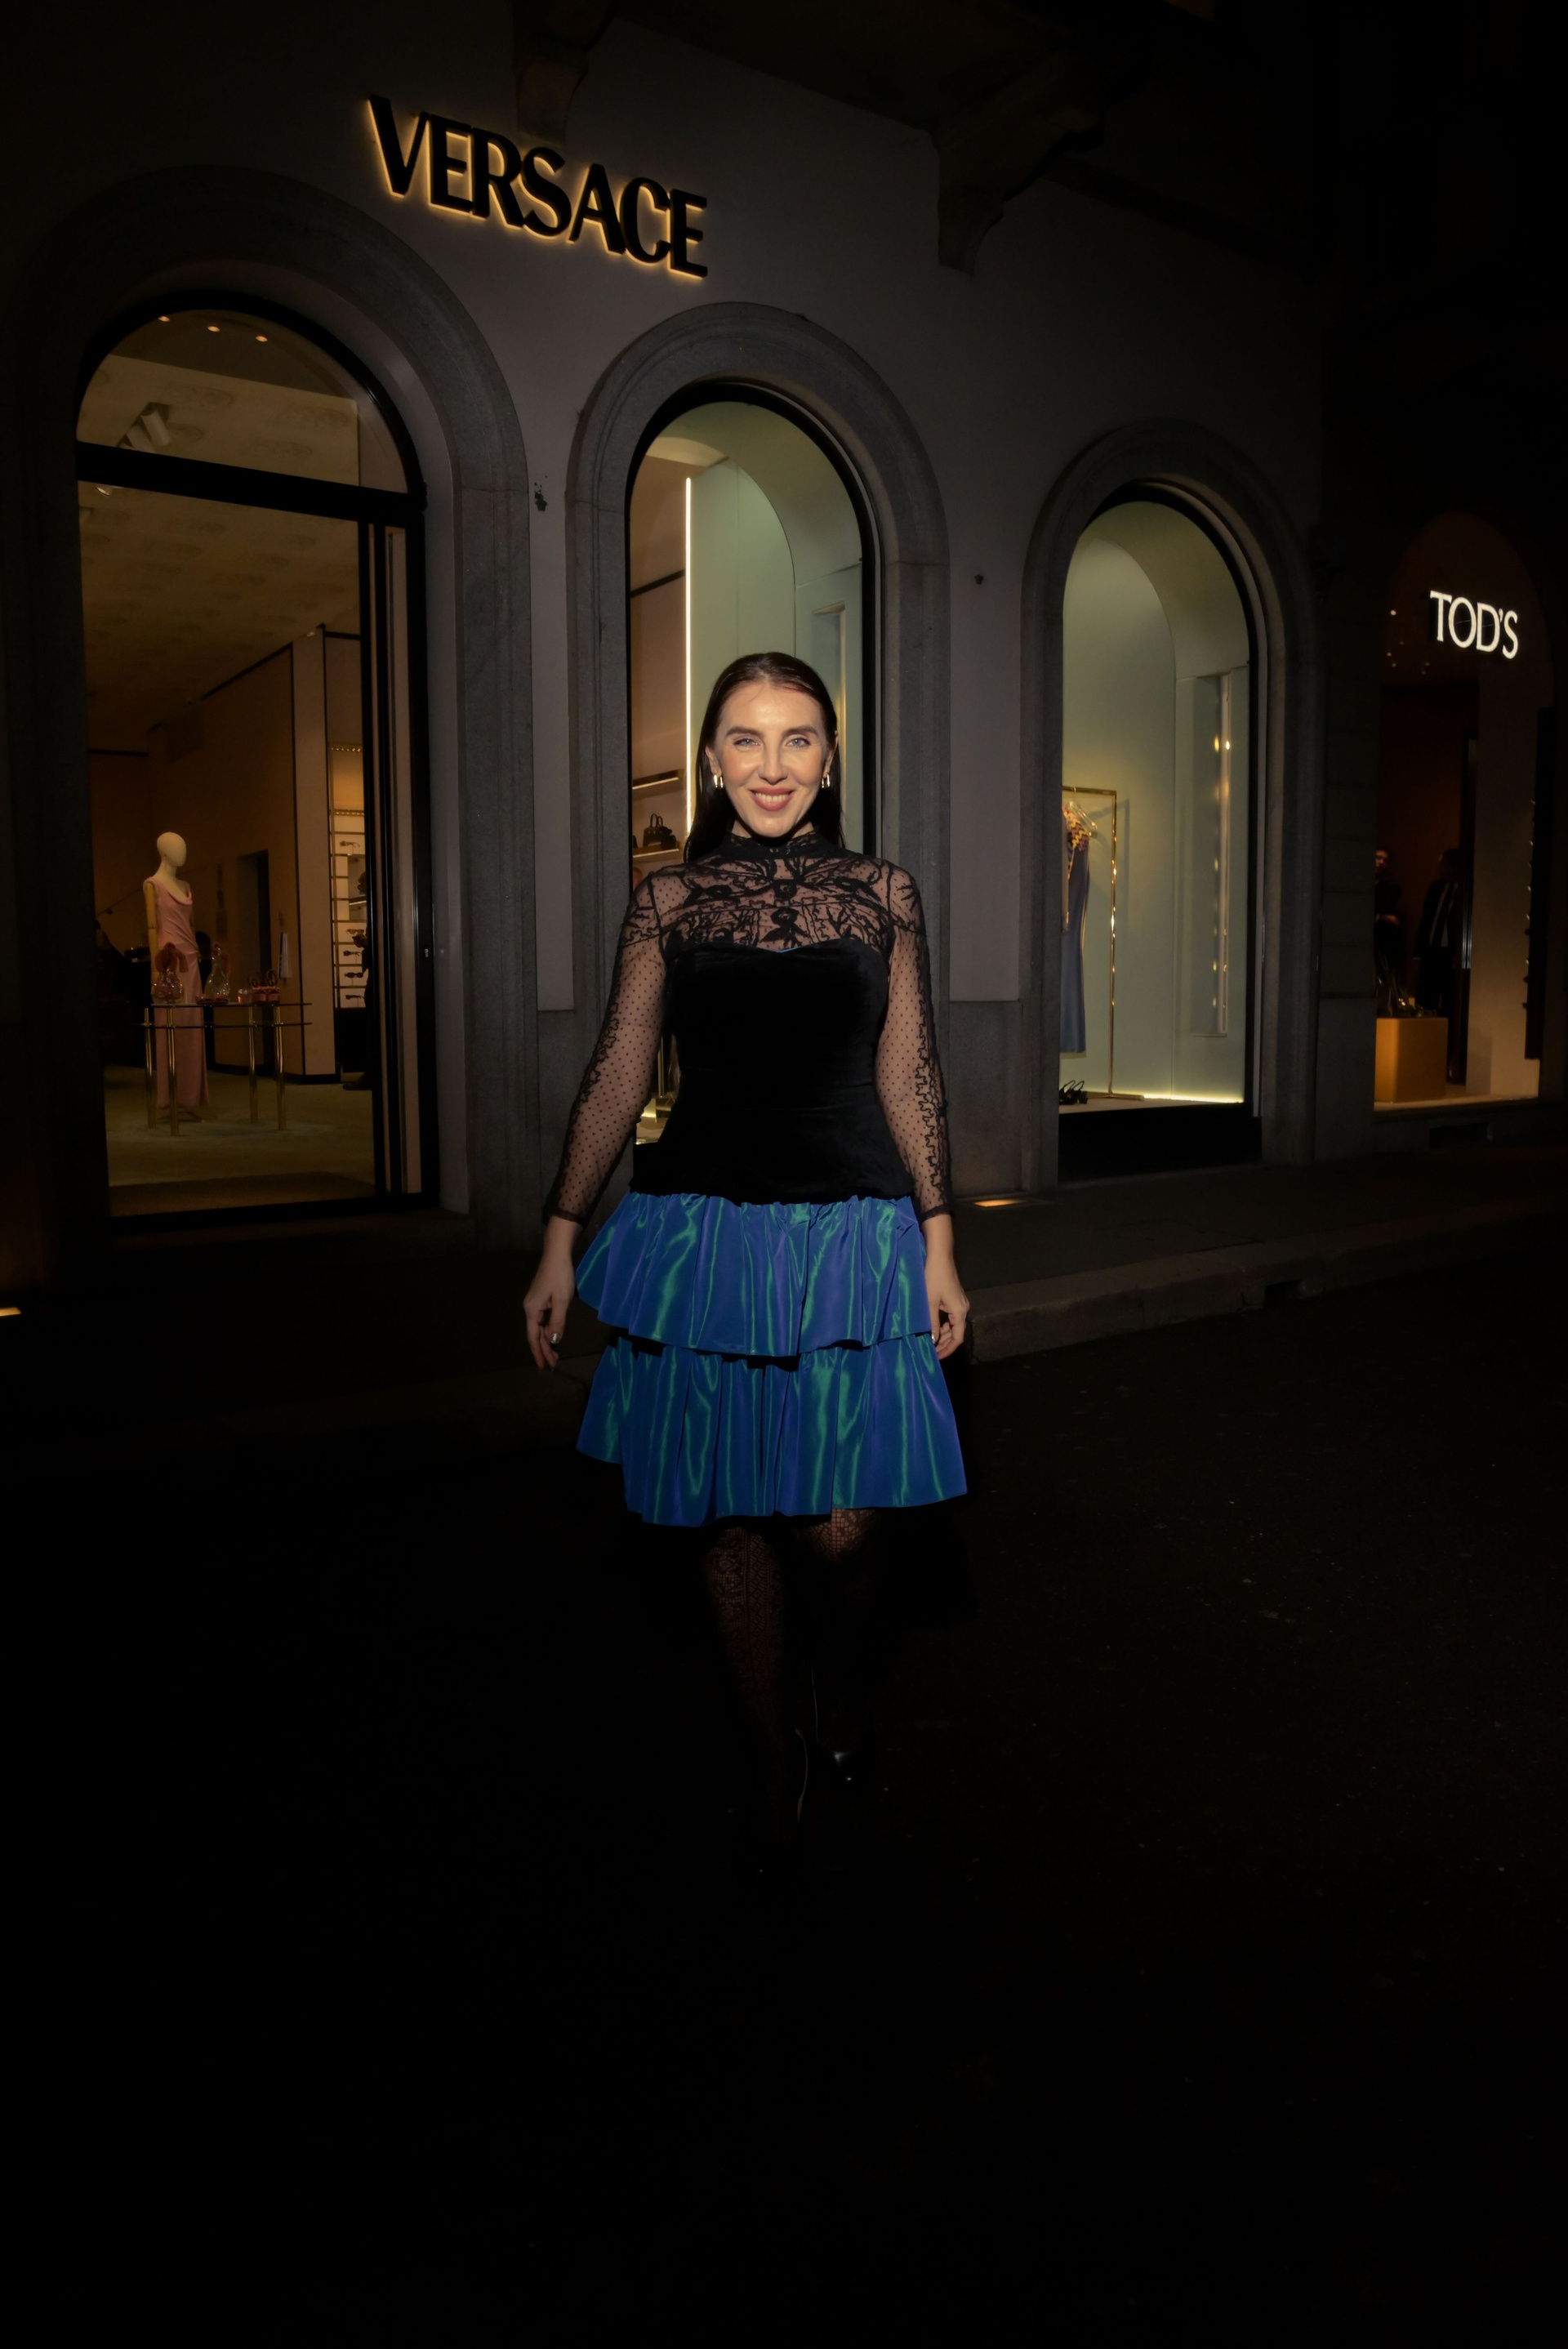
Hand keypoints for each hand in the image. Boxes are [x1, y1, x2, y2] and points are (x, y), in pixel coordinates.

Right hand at [523, 1217, 578, 1371]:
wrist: (557, 1255)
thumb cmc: (560, 1276)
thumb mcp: (562, 1301)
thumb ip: (558, 1322)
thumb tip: (553, 1341)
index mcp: (532, 1310)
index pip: (533, 1337)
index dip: (538, 1353)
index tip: (543, 1367)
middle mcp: (530, 1309)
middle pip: (536, 1335)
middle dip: (543, 1350)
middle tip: (552, 1367)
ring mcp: (536, 1304)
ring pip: (540, 1329)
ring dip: (546, 1342)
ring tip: (554, 1357)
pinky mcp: (542, 1300)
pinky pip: (544, 1321)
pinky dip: (549, 1332)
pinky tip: (554, 1338)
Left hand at [921, 1213, 968, 1361]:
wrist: (939, 1256)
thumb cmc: (934, 1278)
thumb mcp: (930, 1302)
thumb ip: (931, 1323)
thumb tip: (932, 1341)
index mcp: (960, 1312)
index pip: (958, 1338)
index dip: (947, 1350)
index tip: (935, 1357)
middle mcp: (963, 1309)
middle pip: (957, 1333)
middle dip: (944, 1344)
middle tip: (930, 1352)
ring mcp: (959, 1303)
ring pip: (953, 1326)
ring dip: (943, 1335)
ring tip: (930, 1343)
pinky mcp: (954, 1298)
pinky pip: (950, 1317)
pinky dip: (942, 1325)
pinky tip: (932, 1328)